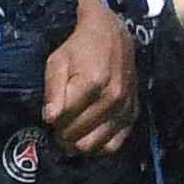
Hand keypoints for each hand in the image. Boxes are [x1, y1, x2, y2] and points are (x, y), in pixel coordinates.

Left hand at [39, 0, 137, 157]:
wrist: (112, 36)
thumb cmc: (80, 48)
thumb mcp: (58, 61)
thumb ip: (53, 90)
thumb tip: (50, 118)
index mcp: (92, 82)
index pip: (64, 119)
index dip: (52, 121)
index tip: (51, 115)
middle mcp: (112, 97)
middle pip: (78, 135)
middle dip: (63, 134)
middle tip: (60, 125)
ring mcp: (125, 107)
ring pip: (94, 145)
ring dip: (78, 143)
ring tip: (71, 132)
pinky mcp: (132, 114)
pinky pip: (113, 145)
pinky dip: (98, 147)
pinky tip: (88, 137)